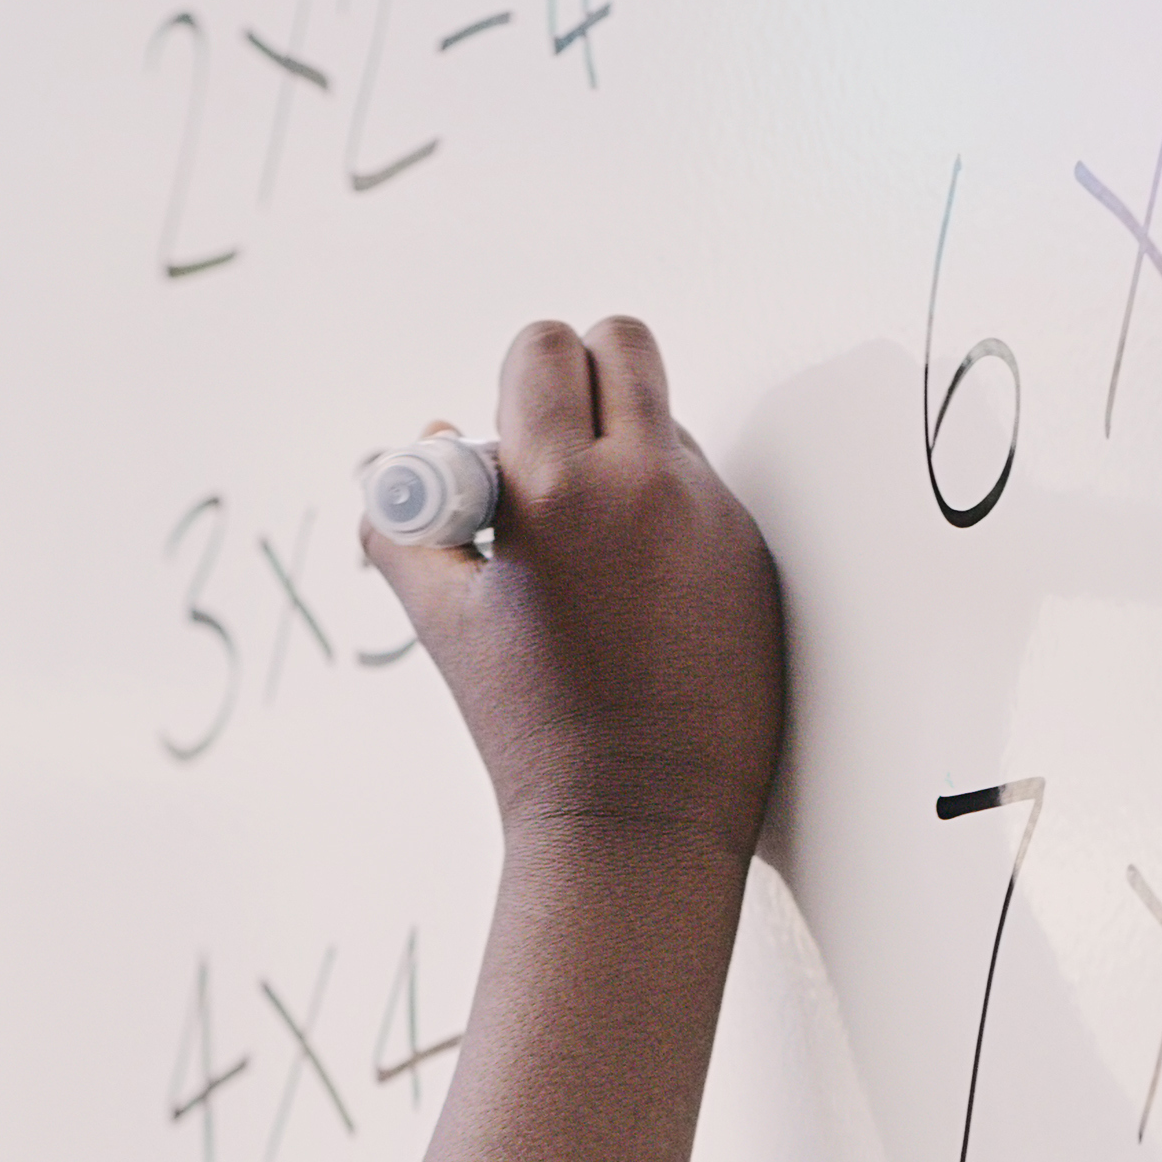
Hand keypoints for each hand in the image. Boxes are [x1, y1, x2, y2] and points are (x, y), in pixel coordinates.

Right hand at [361, 319, 788, 865]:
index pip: (547, 345)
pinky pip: (703, 493)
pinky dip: (665, 515)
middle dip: (581, 374)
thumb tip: (416, 444)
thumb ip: (407, 520)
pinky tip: (639, 596)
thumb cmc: (530, 728)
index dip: (518, 378)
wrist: (637, 820)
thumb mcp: (441, 621)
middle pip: (624, 341)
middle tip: (552, 448)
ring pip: (666, 423)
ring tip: (590, 553)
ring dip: (624, 452)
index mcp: (559, 488)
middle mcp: (649, 483)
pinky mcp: (755, 556)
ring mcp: (714, 517)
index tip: (505, 437)